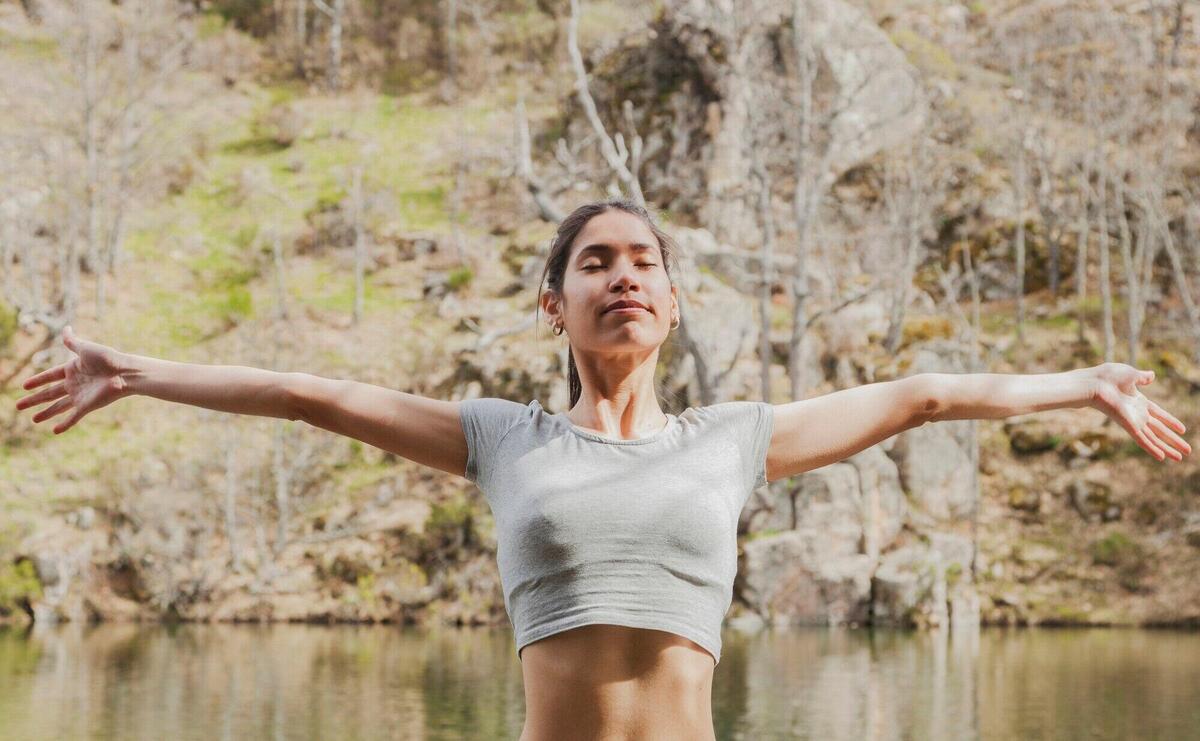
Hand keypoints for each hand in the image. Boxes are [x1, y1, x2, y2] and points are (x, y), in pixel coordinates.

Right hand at [14, 325, 132, 434]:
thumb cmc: (107, 358)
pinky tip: (54, 431)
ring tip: (33, 419)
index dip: (37, 381)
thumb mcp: (85, 348)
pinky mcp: (87, 406)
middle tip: (18, 405)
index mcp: (72, 369)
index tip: (24, 386)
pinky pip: (73, 417)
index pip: (49, 376)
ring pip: (58, 406)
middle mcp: (74, 384)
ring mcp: (80, 396)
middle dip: (34, 400)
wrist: (125, 372)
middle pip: (49, 393)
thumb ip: (72, 341)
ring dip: (45, 413)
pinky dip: (64, 424)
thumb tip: (66, 328)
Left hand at [1086, 362, 1190, 461]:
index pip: (1159, 414)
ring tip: (1180, 458)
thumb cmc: (1108, 377)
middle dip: (1173, 440)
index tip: (1183, 430)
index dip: (1171, 422)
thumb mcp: (1131, 375)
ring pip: (1154, 439)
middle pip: (1160, 430)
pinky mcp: (1128, 426)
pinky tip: (1162, 457)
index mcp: (1138, 401)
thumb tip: (1152, 375)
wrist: (1095, 383)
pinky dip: (1152, 448)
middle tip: (1187, 450)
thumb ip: (1143, 378)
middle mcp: (1137, 414)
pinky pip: (1142, 440)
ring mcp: (1133, 421)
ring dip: (1167, 448)